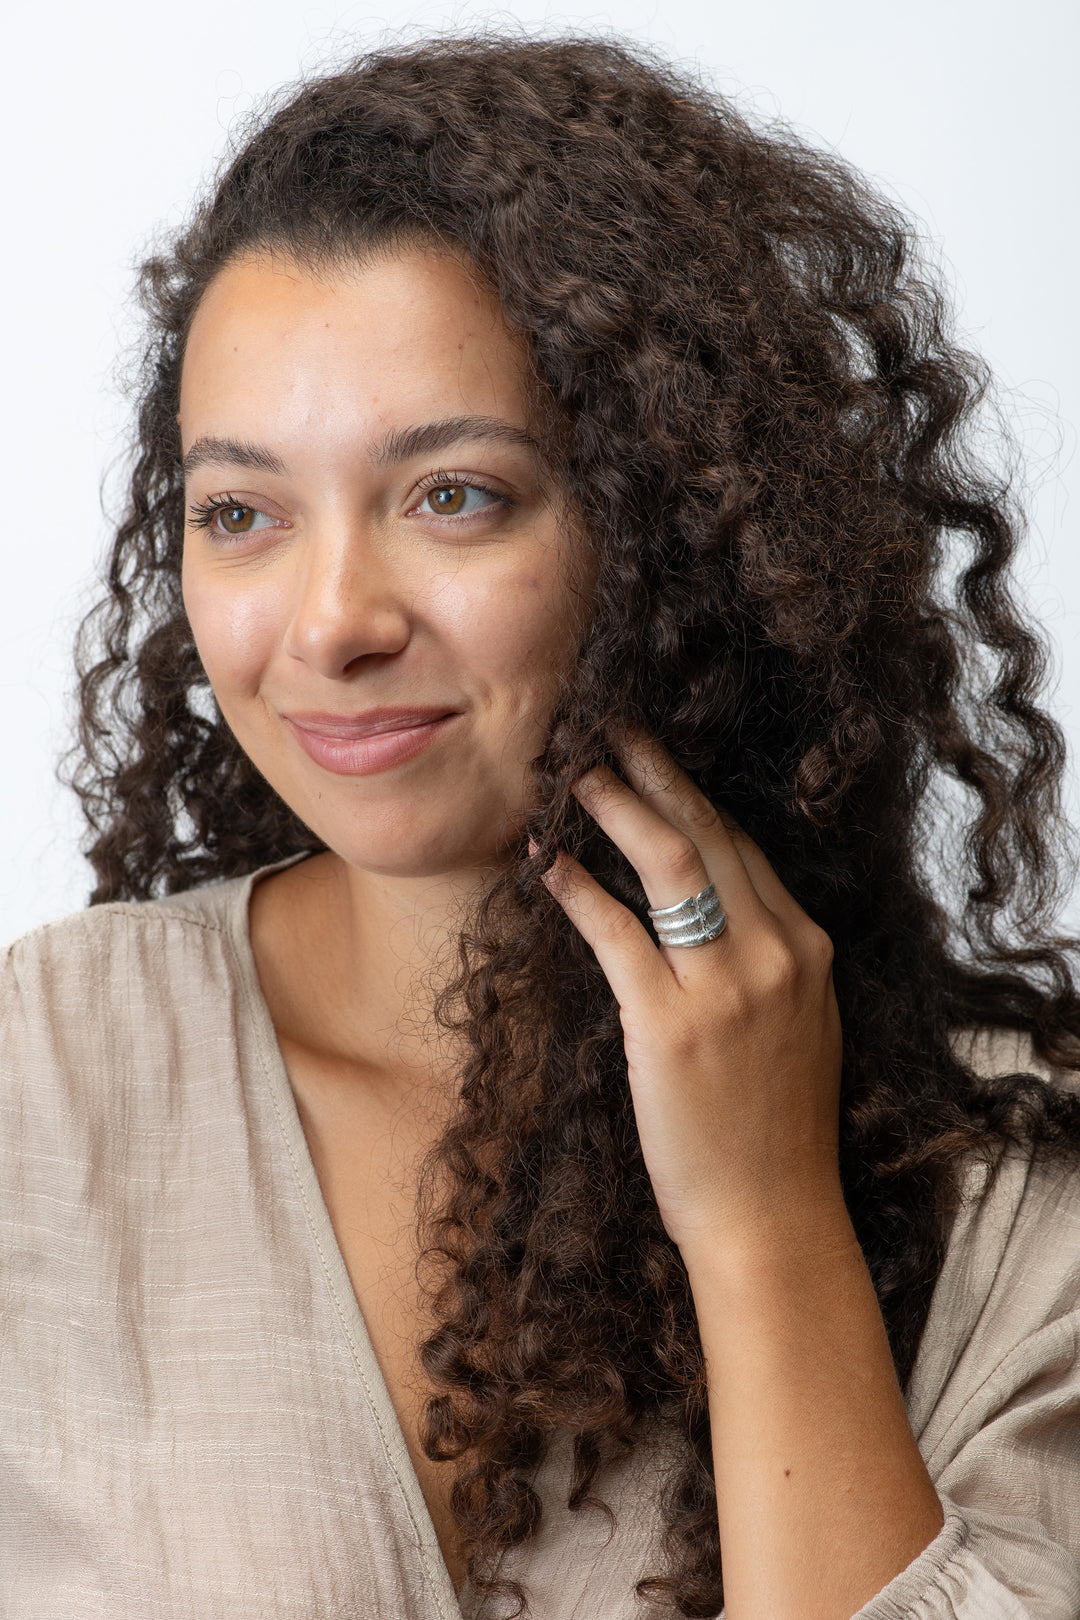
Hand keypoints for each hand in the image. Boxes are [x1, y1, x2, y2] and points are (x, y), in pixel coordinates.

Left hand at [540, 733, 843, 1255]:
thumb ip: (770, 966)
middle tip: (615, 731)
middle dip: (659, 775)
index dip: (694, 798)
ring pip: (671, 863)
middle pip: (712, 835)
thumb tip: (717, 915)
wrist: (772, 1216)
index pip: (745, 849)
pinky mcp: (672, 1024)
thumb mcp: (800, 1030)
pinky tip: (549, 863)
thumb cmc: (774, 1131)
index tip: (657, 765)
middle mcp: (775, 954)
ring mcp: (727, 988)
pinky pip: (617, 934)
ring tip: (578, 774)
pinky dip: (578, 890)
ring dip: (618, 808)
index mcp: (807, 950)